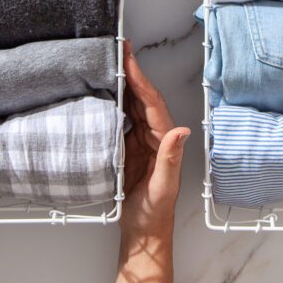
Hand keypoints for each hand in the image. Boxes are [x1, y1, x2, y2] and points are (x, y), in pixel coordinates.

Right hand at [120, 41, 189, 241]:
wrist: (144, 234)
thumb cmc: (155, 214)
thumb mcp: (163, 188)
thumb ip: (171, 159)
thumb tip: (181, 131)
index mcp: (165, 140)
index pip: (152, 102)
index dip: (140, 78)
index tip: (128, 58)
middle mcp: (155, 136)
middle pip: (142, 97)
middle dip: (131, 72)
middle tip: (117, 48)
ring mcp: (141, 141)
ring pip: (132, 105)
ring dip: (122, 84)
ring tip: (108, 63)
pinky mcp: (129, 149)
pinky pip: (121, 119)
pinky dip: (113, 103)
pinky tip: (101, 93)